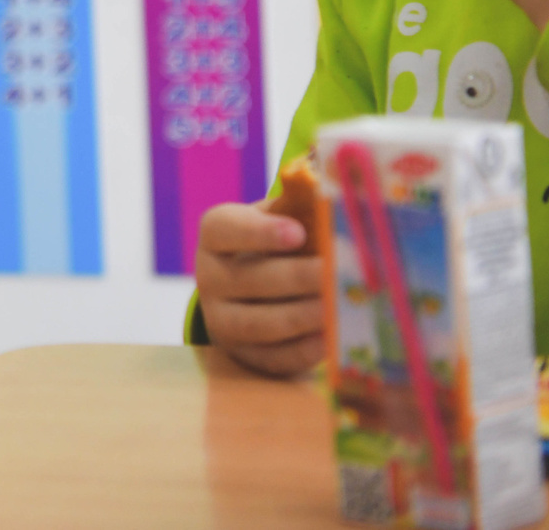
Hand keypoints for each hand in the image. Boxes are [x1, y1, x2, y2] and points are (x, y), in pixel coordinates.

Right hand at [195, 202, 322, 376]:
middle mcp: (210, 277)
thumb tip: (334, 191)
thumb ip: (301, 207)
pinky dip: (305, 350)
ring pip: (260, 323)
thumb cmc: (276, 246)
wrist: (253, 293)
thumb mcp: (281, 219)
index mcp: (216, 236)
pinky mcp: (243, 355)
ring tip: (339, 307)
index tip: (299, 232)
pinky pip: (274, 357)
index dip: (260, 232)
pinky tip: (333, 337)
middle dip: (298, 277)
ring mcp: (221, 320)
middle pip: (250, 279)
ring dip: (303, 315)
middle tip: (337, 274)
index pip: (225, 229)